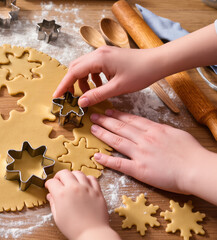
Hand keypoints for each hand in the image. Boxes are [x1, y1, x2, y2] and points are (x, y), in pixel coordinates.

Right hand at [45, 170, 118, 239]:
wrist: (92, 233)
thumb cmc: (74, 229)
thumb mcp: (58, 217)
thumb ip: (53, 204)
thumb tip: (50, 196)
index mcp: (62, 195)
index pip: (52, 182)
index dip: (49, 184)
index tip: (49, 186)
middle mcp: (74, 188)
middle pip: (64, 173)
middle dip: (59, 176)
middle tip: (58, 181)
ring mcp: (87, 188)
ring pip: (78, 173)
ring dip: (72, 175)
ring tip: (71, 181)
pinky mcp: (97, 191)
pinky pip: (92, 178)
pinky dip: (87, 178)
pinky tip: (84, 184)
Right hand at [53, 46, 163, 106]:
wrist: (158, 62)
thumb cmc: (141, 73)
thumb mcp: (117, 88)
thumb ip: (96, 95)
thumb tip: (80, 102)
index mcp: (98, 59)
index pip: (73, 72)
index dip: (64, 85)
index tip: (57, 96)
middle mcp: (98, 53)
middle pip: (76, 67)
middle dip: (71, 82)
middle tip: (69, 96)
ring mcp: (104, 53)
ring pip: (84, 67)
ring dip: (82, 81)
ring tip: (89, 94)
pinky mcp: (109, 56)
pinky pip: (93, 66)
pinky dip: (92, 77)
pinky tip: (100, 86)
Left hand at [90, 109, 212, 194]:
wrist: (196, 169)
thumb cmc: (192, 153)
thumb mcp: (177, 134)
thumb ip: (162, 130)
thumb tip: (154, 128)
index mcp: (154, 130)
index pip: (131, 120)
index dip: (118, 115)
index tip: (108, 111)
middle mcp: (144, 139)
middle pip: (121, 127)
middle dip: (105, 121)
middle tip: (94, 116)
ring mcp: (140, 154)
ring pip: (116, 141)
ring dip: (103, 134)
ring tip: (93, 129)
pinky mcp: (139, 169)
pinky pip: (119, 164)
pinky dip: (106, 160)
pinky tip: (97, 156)